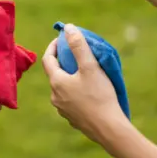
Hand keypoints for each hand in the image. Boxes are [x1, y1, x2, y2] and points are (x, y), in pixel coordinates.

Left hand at [41, 23, 125, 141]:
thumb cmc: (99, 96)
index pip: (48, 59)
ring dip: (70, 78)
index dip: (53, 46)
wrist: (109, 130)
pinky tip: (89, 91)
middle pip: (55, 74)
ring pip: (63, 88)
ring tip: (84, 72)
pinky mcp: (72, 118)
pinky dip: (76, 91)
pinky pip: (70, 100)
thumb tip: (68, 27)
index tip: (62, 38)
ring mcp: (62, 109)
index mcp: (56, 82)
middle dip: (64, 62)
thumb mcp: (90, 67)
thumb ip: (79, 46)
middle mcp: (54, 96)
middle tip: (76, 54)